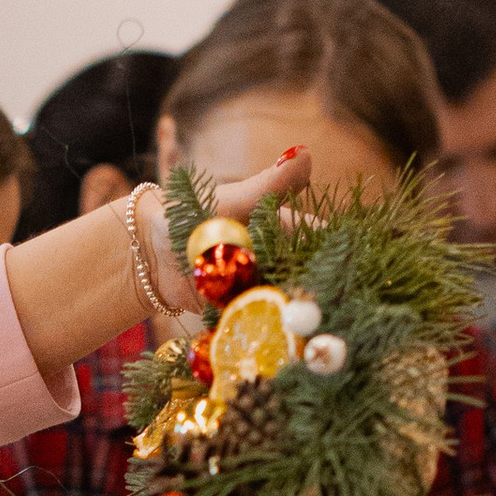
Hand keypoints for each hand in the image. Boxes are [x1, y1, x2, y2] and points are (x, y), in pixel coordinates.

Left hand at [2, 151, 310, 384]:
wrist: (147, 248)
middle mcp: (273, 260)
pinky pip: (252, 325)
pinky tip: (273, 343)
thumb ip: (272, 185)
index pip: (315, 238)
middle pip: (302, 277)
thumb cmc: (190, 211)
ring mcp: (255, 289)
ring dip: (290, 316)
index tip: (348, 262)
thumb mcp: (234, 199)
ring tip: (304, 327)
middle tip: (328, 304)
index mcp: (279, 228)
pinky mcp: (235, 313)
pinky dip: (260, 333)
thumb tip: (304, 152)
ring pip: (280, 305)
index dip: (332, 249)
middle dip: (314, 290)